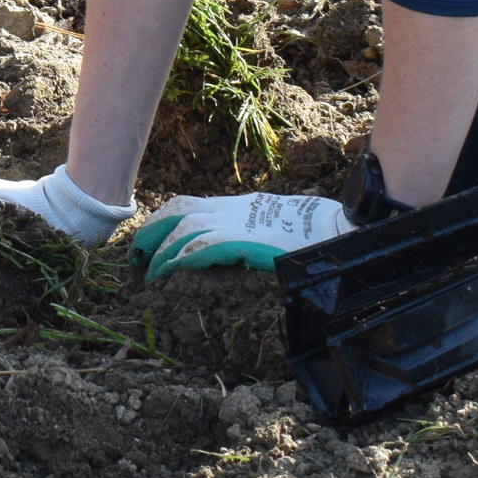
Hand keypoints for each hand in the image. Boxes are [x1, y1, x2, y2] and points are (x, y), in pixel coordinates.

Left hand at [133, 192, 349, 278]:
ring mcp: (237, 223)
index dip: (165, 219)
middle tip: (136, 254)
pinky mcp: (244, 241)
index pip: (190, 205)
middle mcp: (232, 210)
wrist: (341, 229)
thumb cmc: (317, 231)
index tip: (150, 236)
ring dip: (161, 249)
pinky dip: (180, 259)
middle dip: (153, 231)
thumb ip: (253, 231)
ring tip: (147, 269)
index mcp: (238, 206)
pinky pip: (201, 248)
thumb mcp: (275, 226)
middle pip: (178, 212)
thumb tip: (242, 248)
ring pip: (184, 230)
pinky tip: (168, 272)